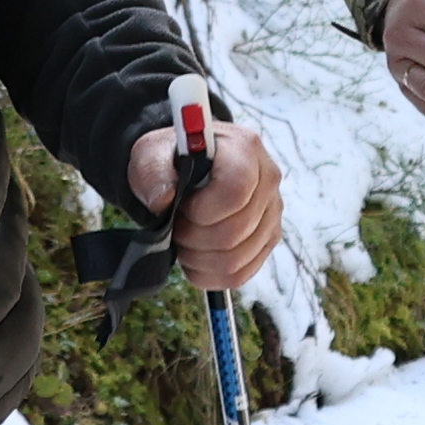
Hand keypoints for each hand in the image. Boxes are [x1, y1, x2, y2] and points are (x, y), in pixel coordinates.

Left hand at [126, 113, 286, 289]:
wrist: (186, 168)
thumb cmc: (172, 159)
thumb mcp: (152, 154)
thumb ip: (154, 171)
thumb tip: (164, 200)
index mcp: (244, 149)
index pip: (235, 192)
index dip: (202, 211)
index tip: (182, 207)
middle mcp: (268, 179)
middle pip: (235, 232)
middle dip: (194, 238)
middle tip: (177, 226)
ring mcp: (272, 211)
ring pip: (236, 260)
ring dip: (199, 258)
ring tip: (184, 239)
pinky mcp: (268, 238)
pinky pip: (240, 275)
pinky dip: (209, 274)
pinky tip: (196, 255)